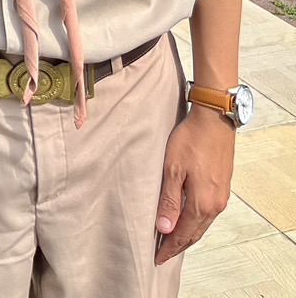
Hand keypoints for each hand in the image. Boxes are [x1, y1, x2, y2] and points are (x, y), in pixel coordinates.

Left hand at [154, 108, 233, 264]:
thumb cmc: (190, 140)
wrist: (214, 120)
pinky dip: (196, 222)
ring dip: (188, 235)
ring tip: (172, 241)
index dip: (169, 248)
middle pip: (194, 233)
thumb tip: (164, 229)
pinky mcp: (222, 187)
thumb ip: (169, 200)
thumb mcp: (173, 168)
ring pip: (202, 225)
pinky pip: (208, 214)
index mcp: (201, 203)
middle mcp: (215, 205)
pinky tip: (188, 220)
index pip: (183, 234)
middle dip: (178, 246)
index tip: (157, 258)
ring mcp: (221, 197)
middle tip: (163, 254)